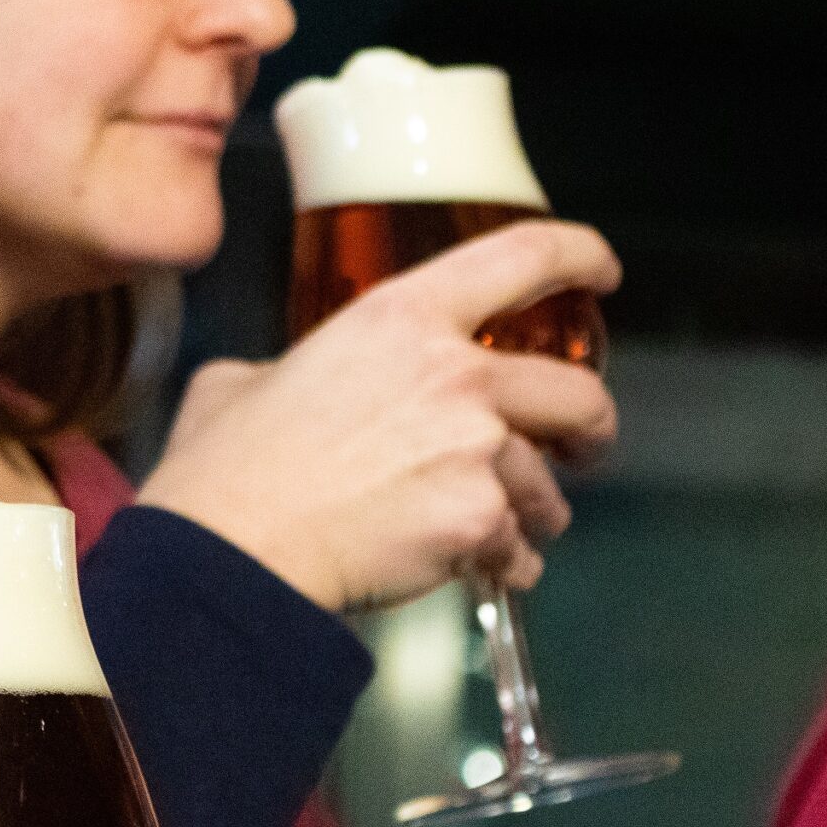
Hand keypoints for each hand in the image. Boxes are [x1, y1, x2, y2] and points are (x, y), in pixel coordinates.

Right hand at [138, 219, 621, 610]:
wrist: (232, 551)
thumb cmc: (226, 470)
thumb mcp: (243, 380)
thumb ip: (294, 369)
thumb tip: (288, 384)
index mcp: (401, 318)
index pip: (525, 256)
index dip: (580, 256)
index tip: (600, 271)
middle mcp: (455, 374)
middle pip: (576, 392)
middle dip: (592, 425)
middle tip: (582, 443)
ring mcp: (475, 450)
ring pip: (545, 486)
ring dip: (534, 511)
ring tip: (509, 532)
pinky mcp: (477, 521)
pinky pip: (514, 548)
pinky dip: (504, 564)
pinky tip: (478, 570)